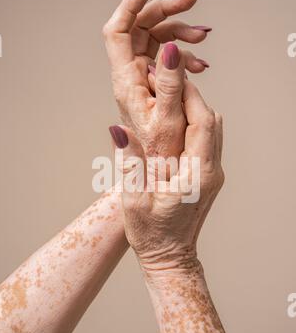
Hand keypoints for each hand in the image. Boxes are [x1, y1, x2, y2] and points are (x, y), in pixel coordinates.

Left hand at [103, 0, 210, 158]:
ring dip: (179, 33)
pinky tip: (200, 64)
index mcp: (126, 83)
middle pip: (139, 28)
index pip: (117, 31)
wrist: (157, 175)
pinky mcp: (153, 85)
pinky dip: (184, 54)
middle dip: (165, 10)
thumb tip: (168, 50)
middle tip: (193, 1)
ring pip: (155, 39)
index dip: (129, 4)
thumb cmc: (159, 156)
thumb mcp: (168, 121)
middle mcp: (130, 77)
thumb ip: (168, 85)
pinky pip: (166, 58)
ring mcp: (141, 79)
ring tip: (203, 38)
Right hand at [109, 78, 223, 268]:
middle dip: (189, 96)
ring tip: (165, 96)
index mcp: (198, 175)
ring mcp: (213, 173)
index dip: (188, 95)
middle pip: (211, 120)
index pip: (202, 122)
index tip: (169, 75)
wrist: (171, 257)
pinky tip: (173, 121)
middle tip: (163, 80)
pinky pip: (207, 139)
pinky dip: (194, 123)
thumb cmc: (152, 234)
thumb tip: (118, 129)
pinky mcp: (208, 175)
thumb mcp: (134, 201)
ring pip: (212, 127)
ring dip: (192, 108)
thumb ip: (128, 163)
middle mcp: (212, 171)